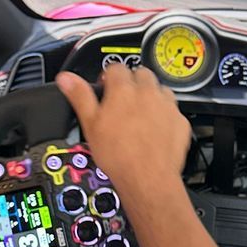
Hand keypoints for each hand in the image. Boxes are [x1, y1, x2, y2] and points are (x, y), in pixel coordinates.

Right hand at [55, 65, 190, 201]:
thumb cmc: (119, 155)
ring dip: (151, 96)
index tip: (105, 88)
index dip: (108, 77)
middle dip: (131, 83)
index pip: (115, 68)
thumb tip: (66, 79)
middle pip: (140, 74)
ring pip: (160, 89)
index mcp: (123, 89)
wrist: (147, 179)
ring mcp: (167, 106)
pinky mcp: (180, 121)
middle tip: (123, 103)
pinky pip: (173, 110)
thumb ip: (79, 96)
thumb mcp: (90, 124)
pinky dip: (165, 115)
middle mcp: (148, 92)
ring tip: (140, 116)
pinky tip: (155, 129)